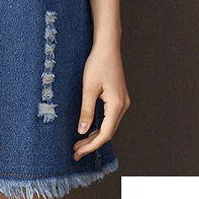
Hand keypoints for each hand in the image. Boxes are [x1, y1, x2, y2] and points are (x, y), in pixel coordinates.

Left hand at [73, 40, 129, 161]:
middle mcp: (122, 106)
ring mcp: (122, 102)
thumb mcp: (88, 88)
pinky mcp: (117, 97)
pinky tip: (88, 128)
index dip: (91, 145)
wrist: (107, 47)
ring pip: (109, 125)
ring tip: (79, 143)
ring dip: (94, 135)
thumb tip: (83, 131)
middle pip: (108, 132)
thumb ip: (86, 110)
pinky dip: (98, 125)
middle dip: (91, 143)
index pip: (105, 134)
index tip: (78, 152)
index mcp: (117, 105)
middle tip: (75, 151)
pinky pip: (109, 117)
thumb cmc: (98, 64)